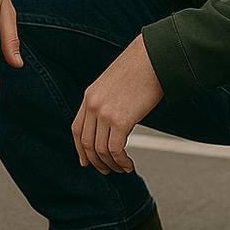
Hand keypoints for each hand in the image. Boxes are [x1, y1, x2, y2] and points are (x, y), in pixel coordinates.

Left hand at [72, 35, 163, 173]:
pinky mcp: (120, 120)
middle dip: (96, 161)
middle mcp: (92, 105)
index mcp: (89, 96)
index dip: (80, 149)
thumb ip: (107, 102)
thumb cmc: (140, 70)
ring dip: (111, 164)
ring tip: (122, 169)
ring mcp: (104, 113)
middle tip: (106, 171)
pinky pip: (115, 149)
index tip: (86, 161)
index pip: (77, 129)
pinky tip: (129, 165)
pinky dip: (121, 161)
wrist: (152, 58)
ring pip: (101, 149)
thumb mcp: (114, 84)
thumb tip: (111, 122)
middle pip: (87, 143)